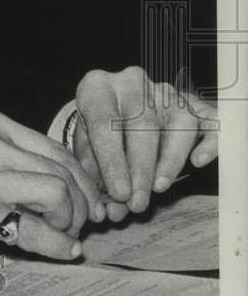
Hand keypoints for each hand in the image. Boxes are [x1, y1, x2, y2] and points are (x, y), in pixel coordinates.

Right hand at [0, 110, 102, 261]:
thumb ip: (10, 163)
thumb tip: (67, 188)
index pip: (58, 150)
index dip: (82, 181)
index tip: (86, 205)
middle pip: (65, 171)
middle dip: (82, 203)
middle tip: (78, 226)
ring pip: (60, 193)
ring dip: (70, 221)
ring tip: (60, 235)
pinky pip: (39, 228)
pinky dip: (58, 244)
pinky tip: (60, 251)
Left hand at [74, 66, 219, 219]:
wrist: (114, 109)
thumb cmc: (97, 133)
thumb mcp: (85, 149)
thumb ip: (93, 177)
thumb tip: (105, 212)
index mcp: (97, 87)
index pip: (104, 124)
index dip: (112, 162)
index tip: (118, 193)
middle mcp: (131, 83)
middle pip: (141, 125)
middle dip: (140, 170)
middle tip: (136, 202)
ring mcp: (163, 91)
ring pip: (177, 123)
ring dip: (170, 160)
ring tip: (159, 188)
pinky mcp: (191, 103)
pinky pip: (209, 119)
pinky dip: (208, 141)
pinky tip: (198, 161)